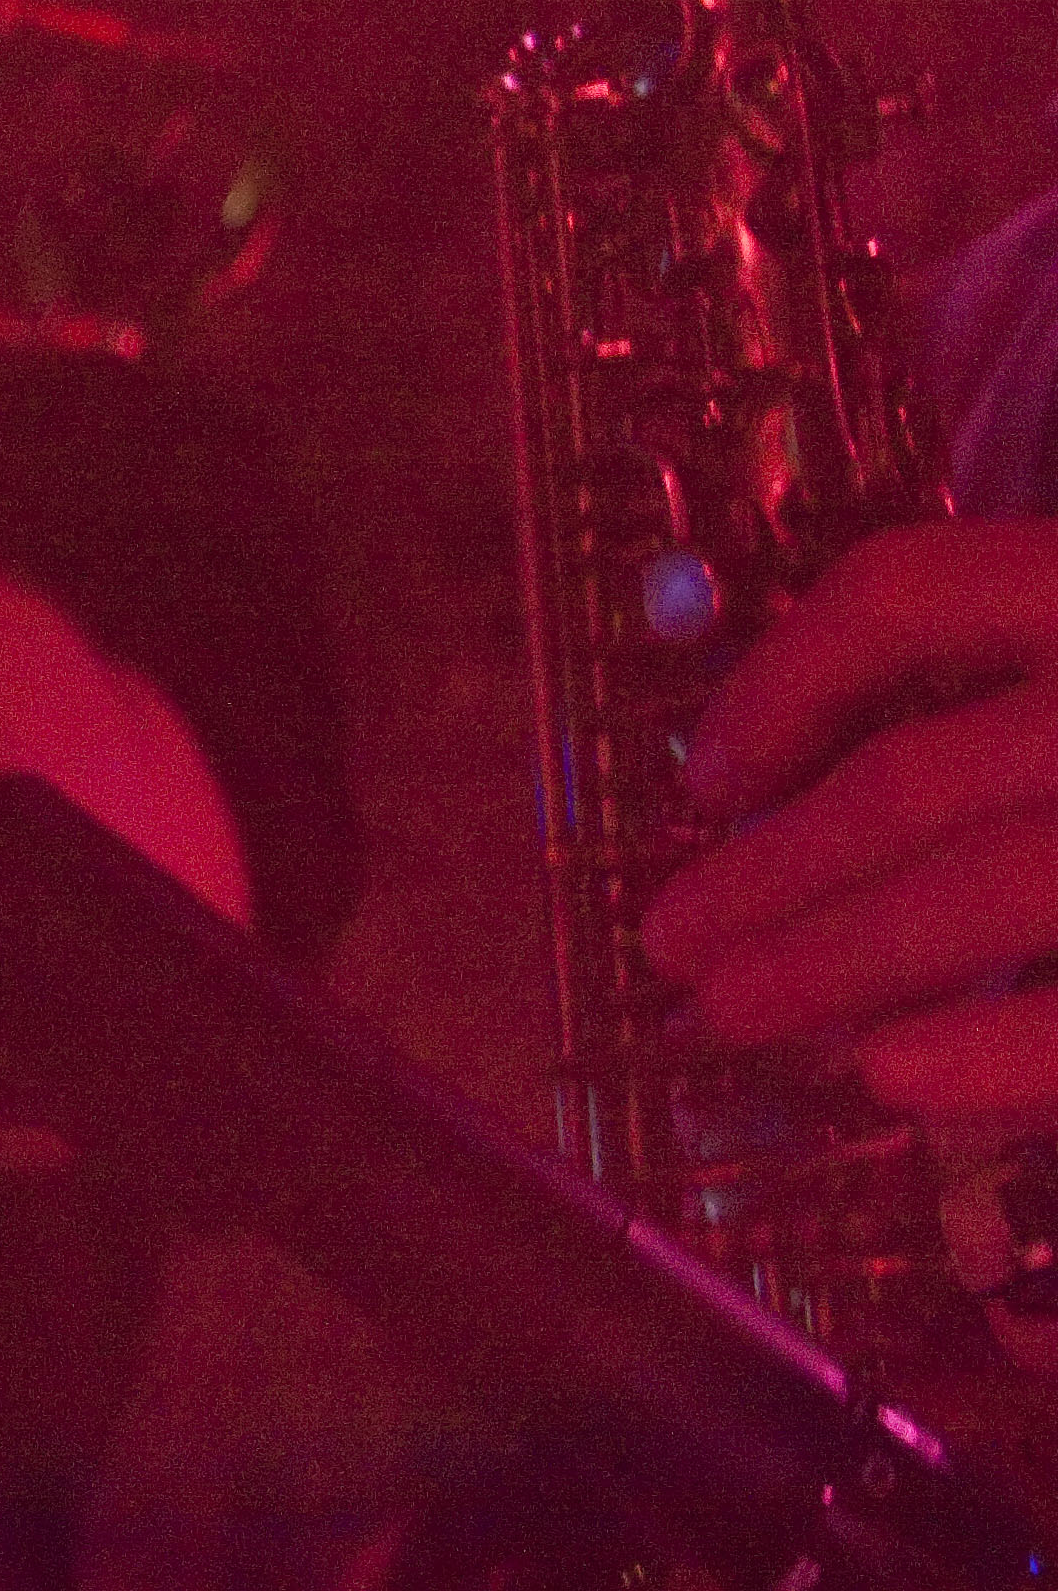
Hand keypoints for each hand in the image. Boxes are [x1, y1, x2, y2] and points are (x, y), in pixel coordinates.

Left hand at [638, 520, 1057, 1129]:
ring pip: (991, 886)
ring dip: (839, 962)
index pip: (909, 595)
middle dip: (775, 875)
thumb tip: (789, 790)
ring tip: (731, 1017)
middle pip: (917, 780)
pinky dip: (1002, 1051)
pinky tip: (893, 1079)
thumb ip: (1002, 689)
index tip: (704, 781)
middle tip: (671, 947)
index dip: (783, 680)